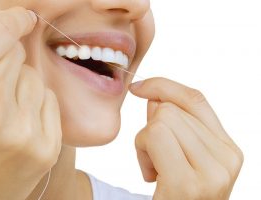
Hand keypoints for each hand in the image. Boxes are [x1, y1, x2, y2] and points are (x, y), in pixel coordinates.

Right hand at [0, 7, 61, 199]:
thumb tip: (9, 31)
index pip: (0, 36)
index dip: (13, 21)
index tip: (22, 18)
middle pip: (19, 57)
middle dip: (8, 64)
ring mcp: (25, 133)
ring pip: (37, 79)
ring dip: (23, 87)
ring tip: (5, 111)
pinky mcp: (46, 148)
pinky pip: (50, 102)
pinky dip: (39, 106)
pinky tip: (22, 123)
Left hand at [129, 77, 242, 199]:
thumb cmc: (174, 193)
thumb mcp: (178, 154)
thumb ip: (171, 123)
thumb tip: (153, 97)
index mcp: (227, 148)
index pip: (195, 99)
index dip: (164, 86)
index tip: (138, 87)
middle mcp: (227, 158)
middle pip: (170, 110)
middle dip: (151, 129)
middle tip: (155, 159)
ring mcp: (212, 172)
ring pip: (160, 121)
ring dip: (145, 143)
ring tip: (156, 170)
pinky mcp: (188, 183)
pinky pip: (153, 136)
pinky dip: (141, 152)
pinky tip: (151, 176)